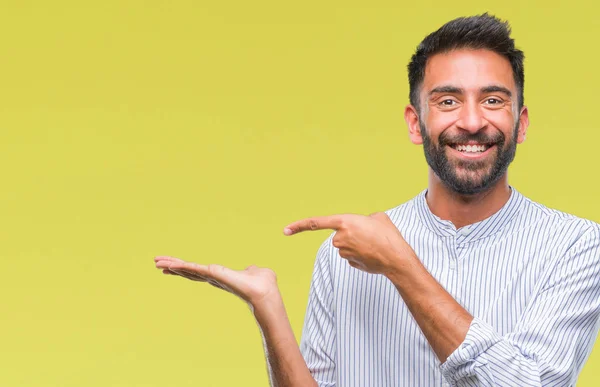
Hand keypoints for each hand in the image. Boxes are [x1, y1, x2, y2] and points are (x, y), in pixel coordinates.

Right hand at [154, 256, 278, 307]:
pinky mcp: (213, 274)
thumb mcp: (255, 272)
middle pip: (188, 271)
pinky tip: (169, 264)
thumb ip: (251, 270)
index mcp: (220, 276)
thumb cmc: (264, 285)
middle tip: (156, 262)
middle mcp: (213, 278)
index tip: (173, 264)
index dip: (185, 268)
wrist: (265, 292)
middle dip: (173, 267)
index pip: (198, 271)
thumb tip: (252, 269)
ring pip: (187, 270)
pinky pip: (193, 269)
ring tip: (156, 262)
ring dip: (172, 265)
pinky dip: (181, 266)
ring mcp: (211, 277)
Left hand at [283, 212, 413, 274]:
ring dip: (357, 245)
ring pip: (345, 247)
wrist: (397, 258)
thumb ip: (362, 219)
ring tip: (374, 245)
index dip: (299, 226)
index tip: (285, 230)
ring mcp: (344, 252)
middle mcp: (340, 238)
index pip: (316, 223)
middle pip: (339, 236)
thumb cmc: (388, 235)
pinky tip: (373, 255)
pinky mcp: (350, 263)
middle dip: (351, 235)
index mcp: (344, 222)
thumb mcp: (377, 217)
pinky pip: (352, 256)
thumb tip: (360, 226)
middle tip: (370, 235)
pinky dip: (361, 255)